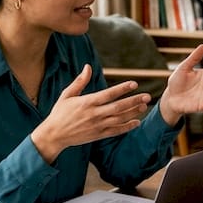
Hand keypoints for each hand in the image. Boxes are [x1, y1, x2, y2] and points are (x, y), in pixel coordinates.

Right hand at [29, 65, 150, 161]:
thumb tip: (87, 66)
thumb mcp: (67, 95)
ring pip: (119, 119)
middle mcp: (94, 114)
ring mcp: (97, 126)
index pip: (109, 94)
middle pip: (118, 107)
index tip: (134, 84)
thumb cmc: (59, 113)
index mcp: (87, 102)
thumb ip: (80, 81)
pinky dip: (127, 127)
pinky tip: (137, 122)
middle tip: (147, 96)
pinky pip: (116, 131)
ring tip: (144, 106)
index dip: (122, 89)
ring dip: (133, 113)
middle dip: (134, 101)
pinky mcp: (98, 135)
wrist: (54, 135)